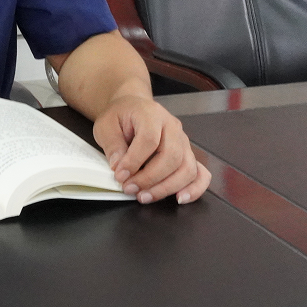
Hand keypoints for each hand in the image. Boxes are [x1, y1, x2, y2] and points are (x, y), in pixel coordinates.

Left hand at [92, 94, 209, 204]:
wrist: (132, 108)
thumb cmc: (120, 116)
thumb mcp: (106, 125)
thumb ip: (112, 145)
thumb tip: (119, 167)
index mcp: (152, 114)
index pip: (149, 139)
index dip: (134, 161)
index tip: (120, 175)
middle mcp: (173, 127)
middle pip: (172, 156)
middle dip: (150, 178)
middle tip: (129, 189)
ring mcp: (184, 142)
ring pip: (187, 168)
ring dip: (166, 187)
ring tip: (144, 197)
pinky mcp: (188, 155)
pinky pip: (201, 173)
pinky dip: (194, 189)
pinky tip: (180, 198)